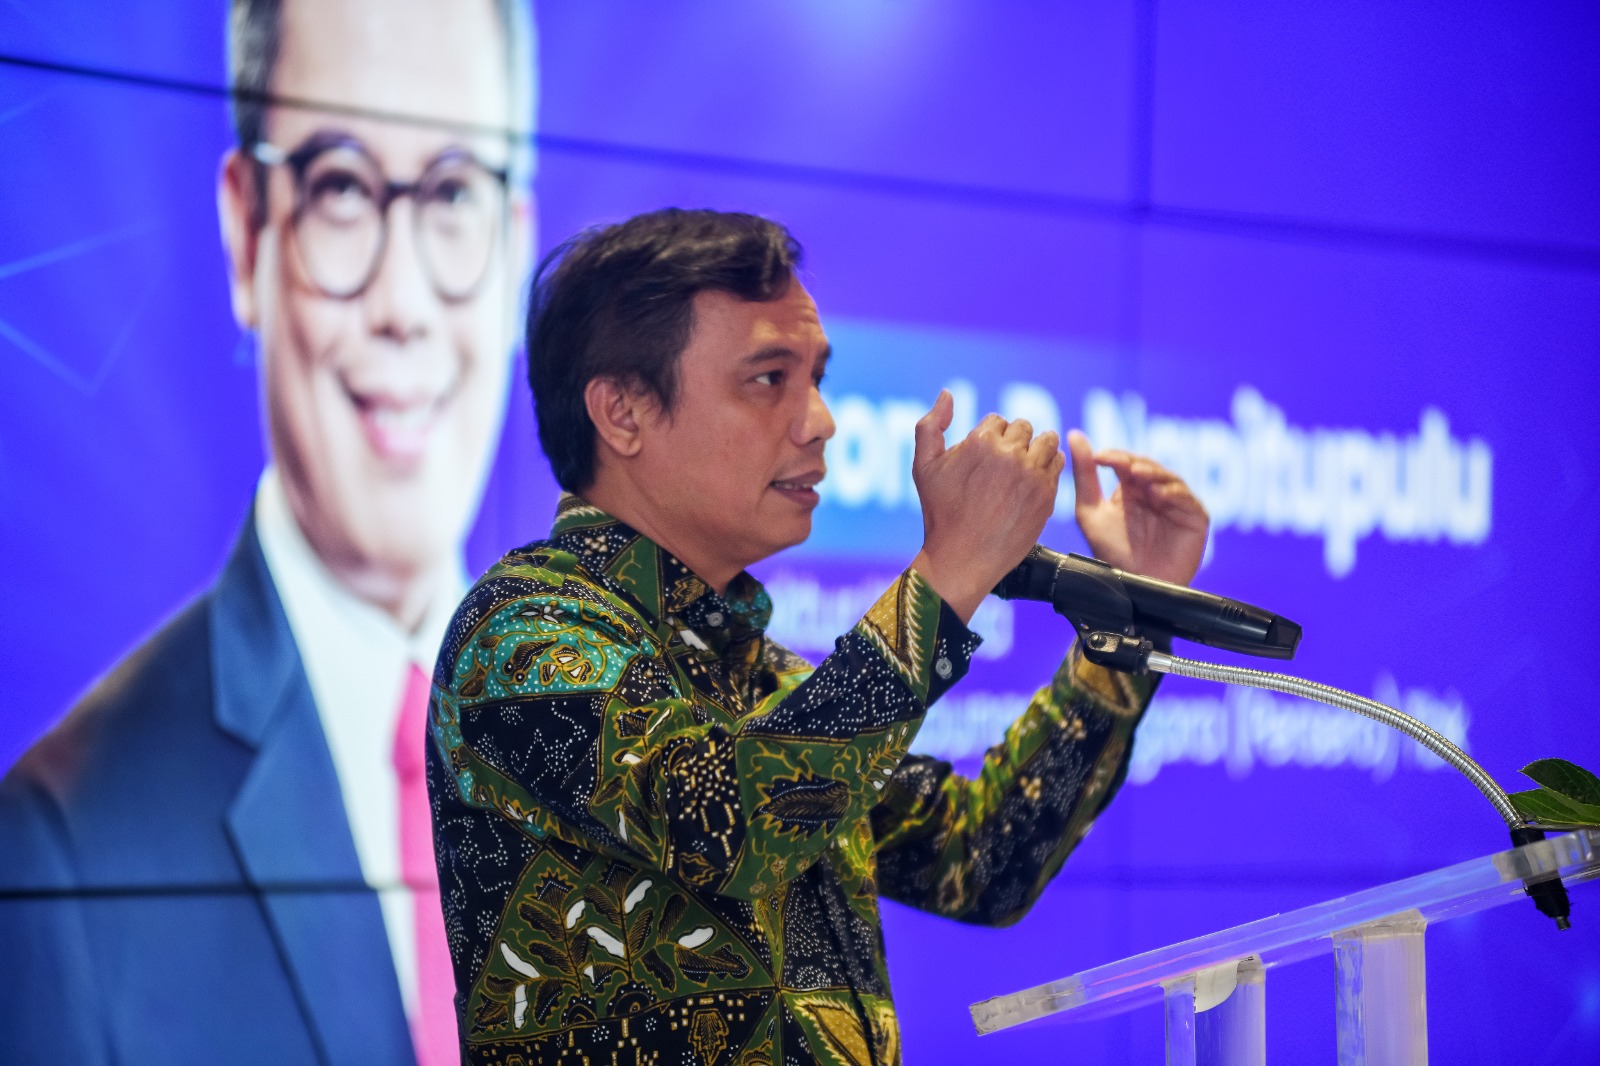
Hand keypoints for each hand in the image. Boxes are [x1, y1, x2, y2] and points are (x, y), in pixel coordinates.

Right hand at [910, 391, 1064, 621]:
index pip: (997, 420)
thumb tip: (947, 394)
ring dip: (1036, 448)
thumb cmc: (940, 513)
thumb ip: (930, 425)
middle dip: (1013, 441)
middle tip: (1001, 466)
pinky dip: (1048, 467)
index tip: (983, 460)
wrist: (963, 558)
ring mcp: (1032, 474)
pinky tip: (1032, 480)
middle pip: (1023, 427)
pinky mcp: (1047, 494)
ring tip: (1022, 467)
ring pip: (1047, 440)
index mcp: (981, 442)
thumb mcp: (923, 466)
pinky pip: (1058, 463)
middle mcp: (1011, 454)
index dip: (989, 437)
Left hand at [1068, 430, 1207, 585]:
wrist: (1130, 586)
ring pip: (1170, 478)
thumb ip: (1084, 475)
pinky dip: (1174, 494)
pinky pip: (1188, 499)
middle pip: (1149, 466)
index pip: (1125, 463)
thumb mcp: (1090, 511)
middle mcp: (1154, 493)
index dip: (1115, 456)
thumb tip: (1074, 435)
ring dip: (1154, 473)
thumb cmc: (1109, 552)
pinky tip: (1158, 495)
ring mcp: (1176, 504)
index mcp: (1130, 489)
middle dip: (1136, 463)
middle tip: (1123, 465)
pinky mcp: (1194, 518)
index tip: (1100, 457)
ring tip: (1139, 475)